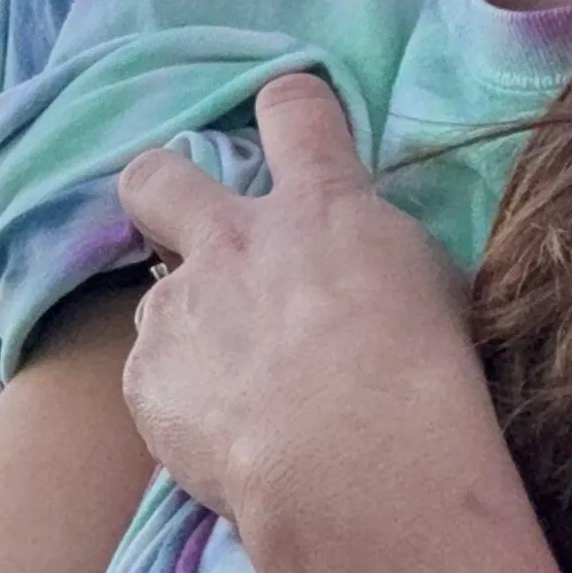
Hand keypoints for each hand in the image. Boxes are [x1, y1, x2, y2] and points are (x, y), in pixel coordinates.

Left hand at [117, 72, 486, 547]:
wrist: (357, 461)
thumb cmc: (422, 375)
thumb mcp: (428, 286)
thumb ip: (369, 257)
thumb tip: (351, 269)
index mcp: (317, 209)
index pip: (293, 112)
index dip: (289, 112)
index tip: (291, 128)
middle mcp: (230, 244)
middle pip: (158, 179)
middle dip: (160, 191)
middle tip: (178, 225)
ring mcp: (176, 308)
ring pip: (162, 304)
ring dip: (191, 335)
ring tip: (239, 397)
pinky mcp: (144, 378)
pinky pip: (156, 380)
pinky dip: (183, 406)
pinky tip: (223, 440)